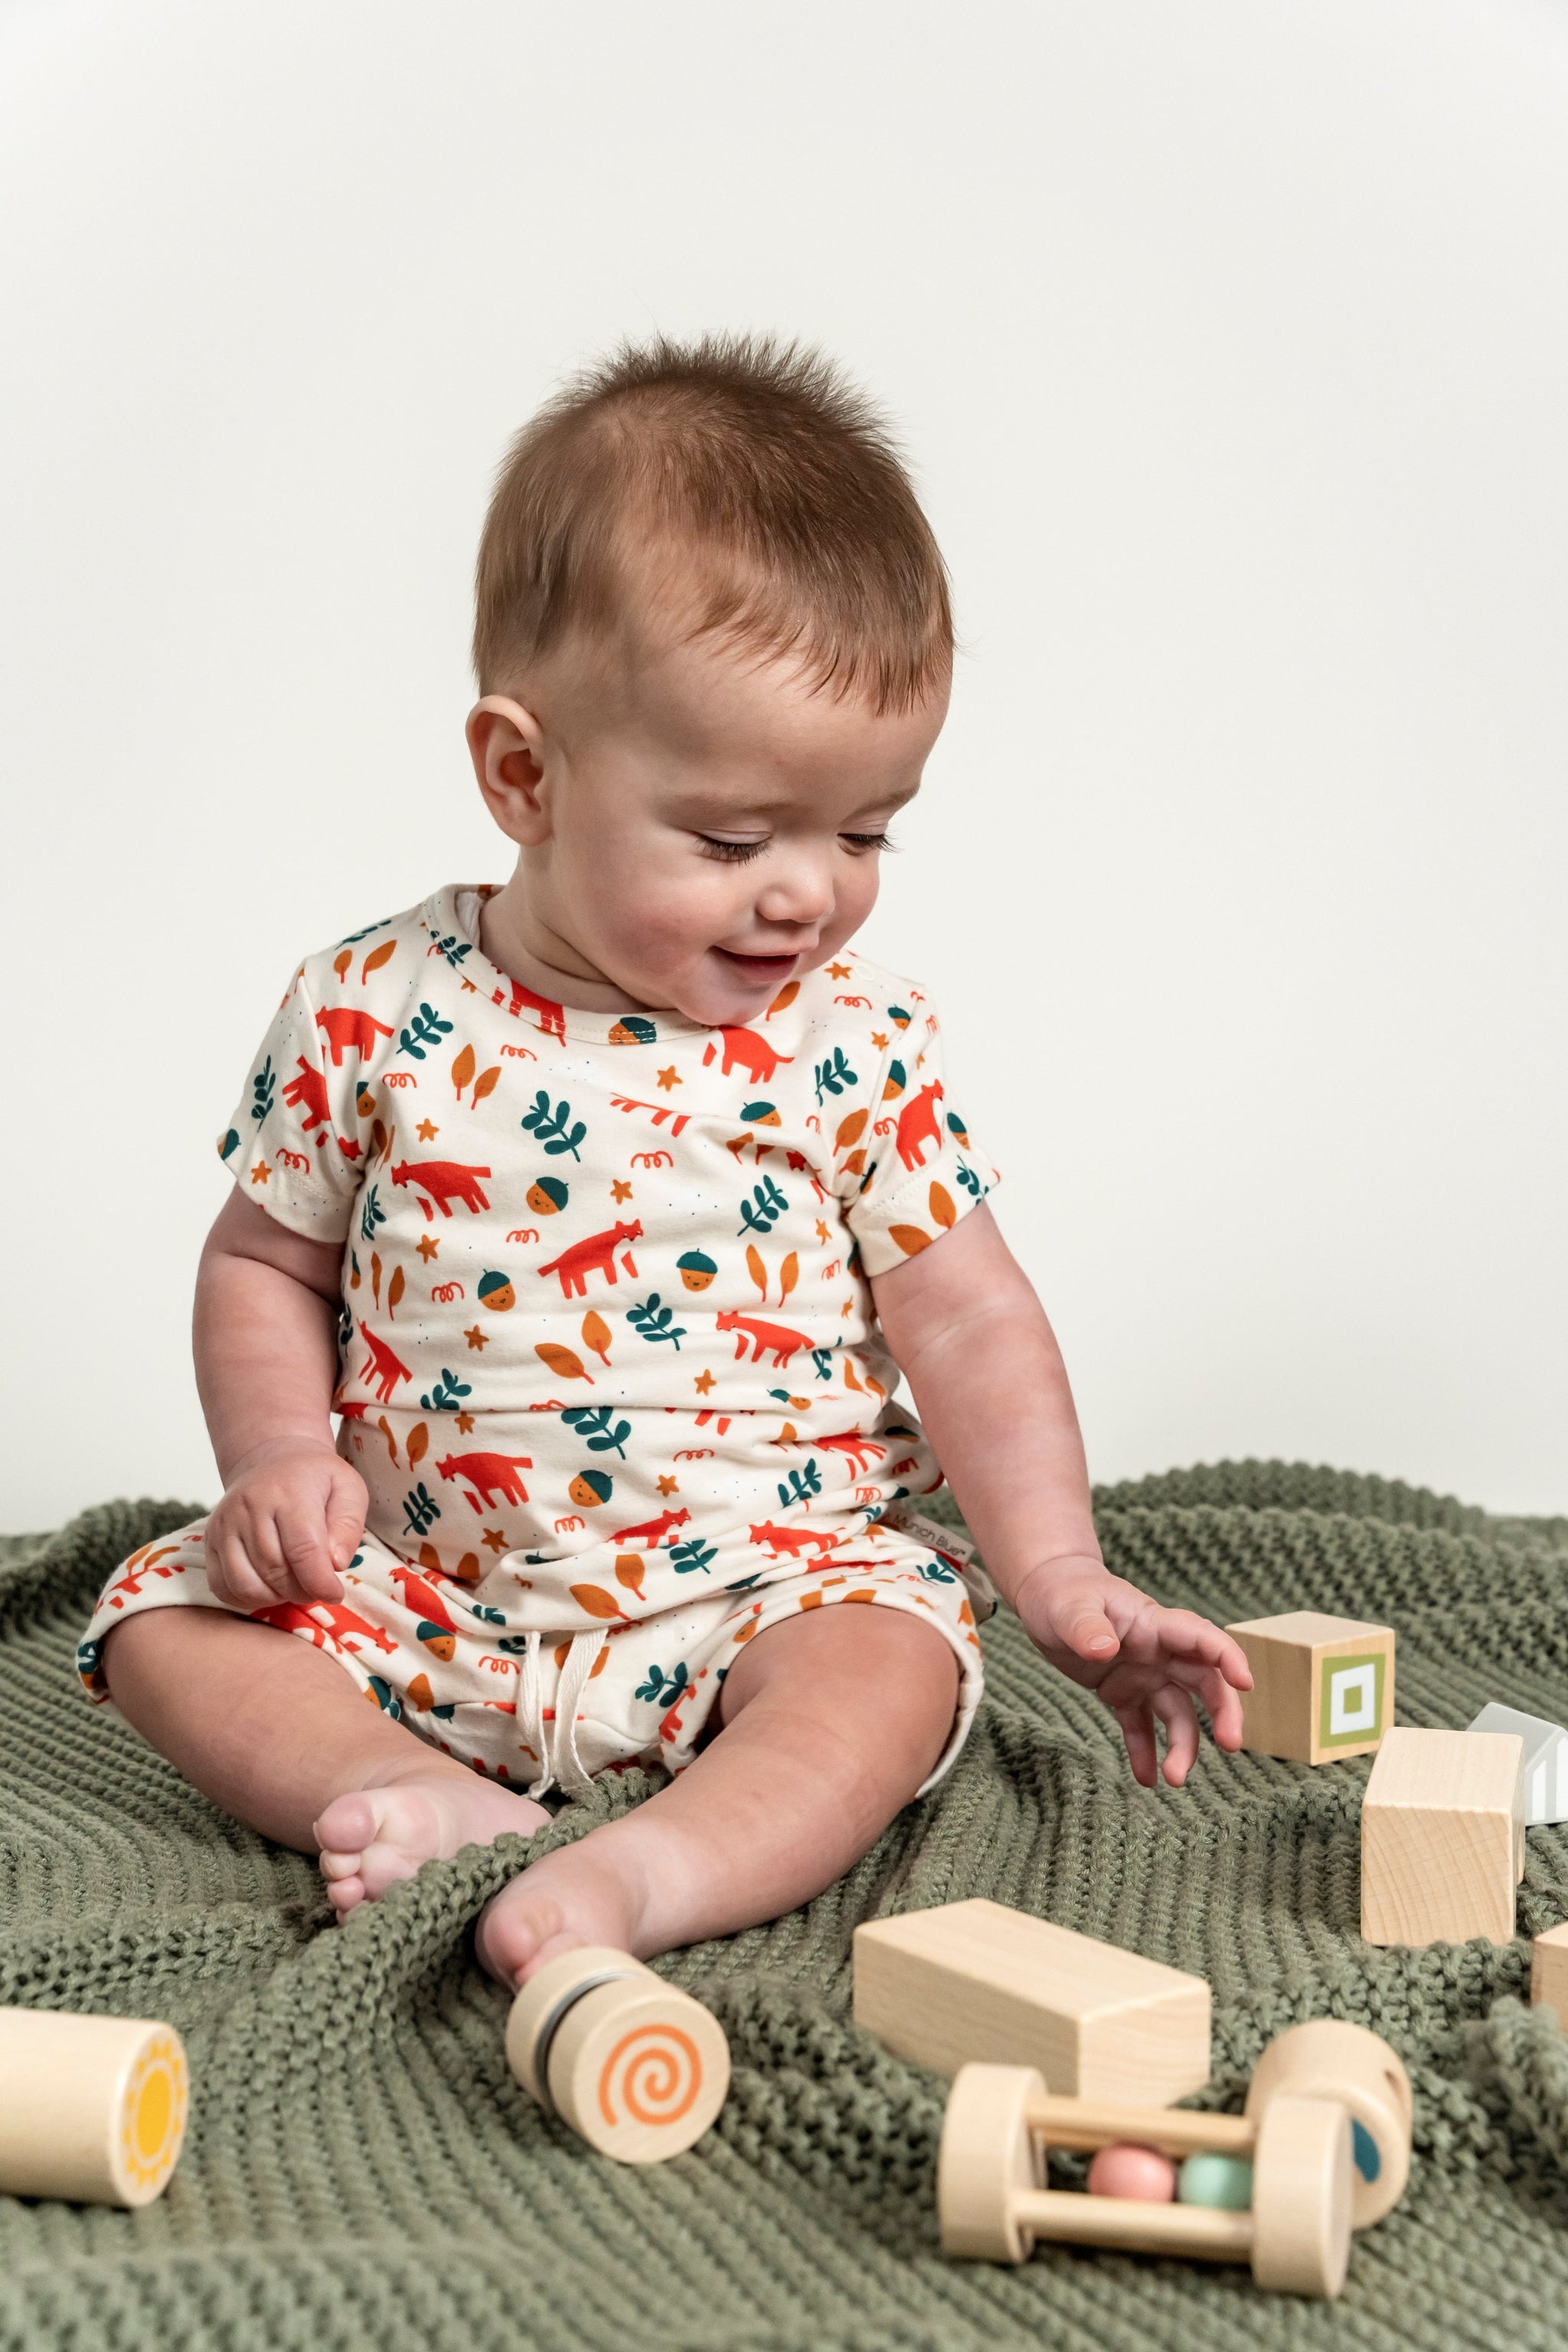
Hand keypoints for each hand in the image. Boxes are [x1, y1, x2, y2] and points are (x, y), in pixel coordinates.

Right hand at [203, 1437, 365, 1612]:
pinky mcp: (210, 1540)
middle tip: (317, 1588)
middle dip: (301, 1592)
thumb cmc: (316, 1479)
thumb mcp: (348, 1489)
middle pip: (275, 1571)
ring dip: (275, 1598)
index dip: (320, 1582)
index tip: (335, 1593)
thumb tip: (335, 1564)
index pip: (303, 1550)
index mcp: (288, 1492)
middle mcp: (250, 1507)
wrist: (272, 1460)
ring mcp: (225, 1524)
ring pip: (245, 1584)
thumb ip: (348, 1526)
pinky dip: (246, 1599)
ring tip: (294, 1587)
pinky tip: (269, 1588)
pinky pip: (222, 1586)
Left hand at [1012, 1552, 1251, 1788]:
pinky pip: (1141, 1727)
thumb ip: (1087, 1627)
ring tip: (1174, 1780)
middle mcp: (1158, 1652)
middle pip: (1204, 1682)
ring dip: (1183, 1745)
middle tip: (1230, 1745)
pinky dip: (1145, 1752)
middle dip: (1223, 1712)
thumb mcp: (1070, 1608)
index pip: (1202, 1638)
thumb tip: (1105, 1649)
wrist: (1045, 1596)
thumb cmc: (1062, 1592)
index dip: (1227, 1657)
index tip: (1244, 1683)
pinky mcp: (1123, 1693)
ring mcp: (1144, 1675)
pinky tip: (1146, 1779)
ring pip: (1178, 1712)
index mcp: (1154, 1624)